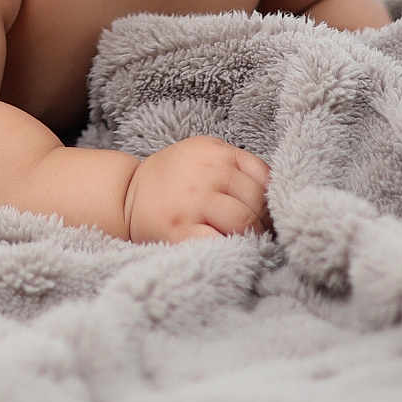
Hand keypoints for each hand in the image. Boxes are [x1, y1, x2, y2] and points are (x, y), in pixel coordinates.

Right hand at [122, 135, 271, 244]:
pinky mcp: (180, 231)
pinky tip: (226, 250)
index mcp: (215, 151)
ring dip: (249, 237)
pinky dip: (229, 249)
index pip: (263, 177)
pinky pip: (219, 243)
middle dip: (262, 222)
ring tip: (242, 242)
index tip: (266, 215)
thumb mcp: (204, 157)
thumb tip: (276, 198)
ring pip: (243, 222)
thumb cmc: (174, 179)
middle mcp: (206, 172)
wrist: (125, 194)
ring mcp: (192, 202)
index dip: (270, 201)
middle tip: (257, 234)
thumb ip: (237, 168)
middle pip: (256, 202)